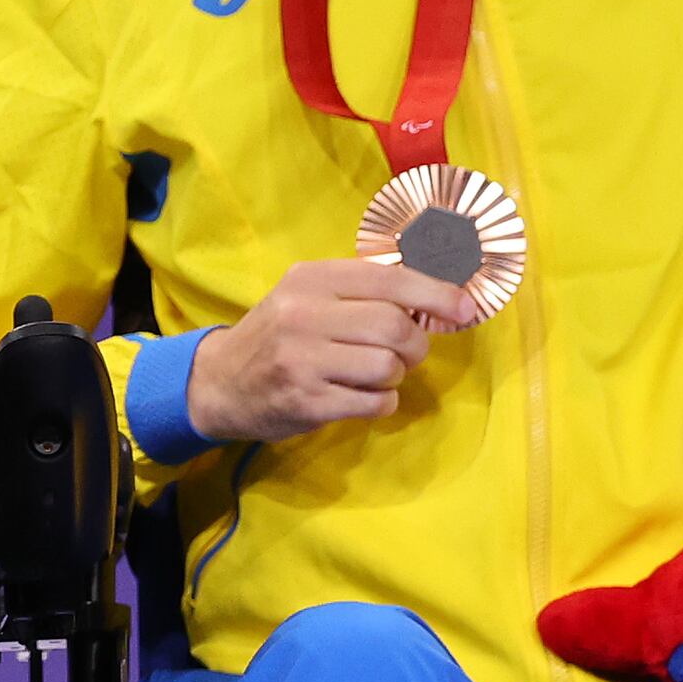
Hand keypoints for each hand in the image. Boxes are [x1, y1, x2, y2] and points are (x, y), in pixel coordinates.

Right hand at [184, 255, 481, 443]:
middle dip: (414, 345)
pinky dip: (381, 402)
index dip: (436, 294)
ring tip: (372, 375)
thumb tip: (435, 291)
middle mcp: (303, 315)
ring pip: (388, 366)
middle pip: (394, 327)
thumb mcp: (306, 295)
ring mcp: (303, 361)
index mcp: (310, 279)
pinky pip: (376, 402)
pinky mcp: (307, 402)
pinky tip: (360, 396)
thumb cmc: (276, 335)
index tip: (464, 309)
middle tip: (406, 353)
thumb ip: (360, 289)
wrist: (218, 383)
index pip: (389, 280)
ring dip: (394, 375)